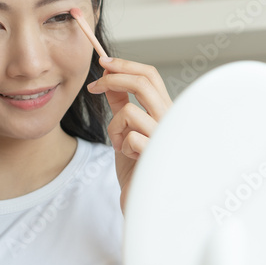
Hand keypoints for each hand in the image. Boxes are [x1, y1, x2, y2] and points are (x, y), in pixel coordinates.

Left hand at [87, 56, 172, 213]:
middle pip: (144, 81)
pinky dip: (120, 146)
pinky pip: (129, 137)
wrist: (143, 201)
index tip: (102, 63)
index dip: (124, 65)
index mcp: (164, 111)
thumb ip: (121, 104)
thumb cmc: (137, 169)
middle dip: (114, 78)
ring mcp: (166, 137)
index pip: (150, 75)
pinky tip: (129, 158)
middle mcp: (170, 120)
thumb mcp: (125, 130)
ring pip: (129, 112)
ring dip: (114, 127)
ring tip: (119, 143)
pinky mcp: (157, 154)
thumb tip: (108, 78)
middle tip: (95, 85)